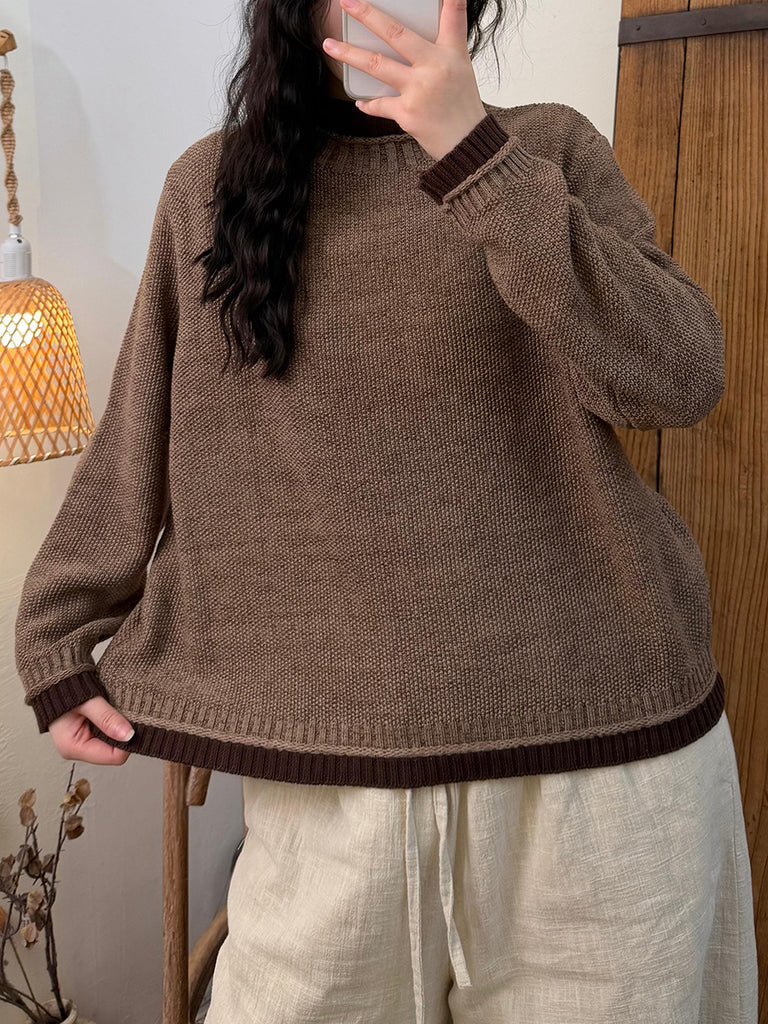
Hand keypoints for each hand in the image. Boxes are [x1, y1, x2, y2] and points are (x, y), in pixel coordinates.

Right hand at [49, 695, 133, 765]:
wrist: (54, 680)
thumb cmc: (63, 690)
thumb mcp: (87, 702)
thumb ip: (107, 718)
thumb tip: (128, 735)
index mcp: (73, 748)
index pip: (114, 757)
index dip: (127, 740)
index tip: (131, 722)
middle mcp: (78, 750)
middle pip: (115, 752)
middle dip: (122, 733)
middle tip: (119, 713)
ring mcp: (83, 744)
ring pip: (113, 743)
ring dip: (118, 728)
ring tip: (111, 710)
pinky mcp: (87, 736)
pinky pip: (109, 735)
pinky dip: (113, 724)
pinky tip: (109, 712)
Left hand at [322, 0, 487, 160]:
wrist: (467, 142)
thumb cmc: (462, 104)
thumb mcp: (461, 66)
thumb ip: (448, 39)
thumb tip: (432, 19)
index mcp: (449, 53)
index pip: (450, 15)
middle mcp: (433, 68)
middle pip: (395, 34)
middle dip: (368, 15)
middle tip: (346, 2)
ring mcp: (418, 90)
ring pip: (377, 65)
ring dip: (349, 54)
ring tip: (329, 45)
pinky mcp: (407, 113)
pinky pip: (379, 104)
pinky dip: (369, 103)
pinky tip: (360, 102)